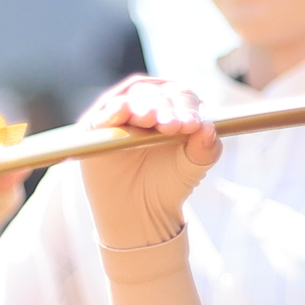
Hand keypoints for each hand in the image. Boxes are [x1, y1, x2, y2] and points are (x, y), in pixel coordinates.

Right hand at [73, 76, 219, 250]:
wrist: (139, 211)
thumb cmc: (167, 183)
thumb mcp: (192, 168)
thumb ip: (205, 149)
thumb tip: (209, 128)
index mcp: (171, 107)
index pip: (179, 95)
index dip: (186, 106)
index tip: (192, 125)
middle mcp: (145, 105)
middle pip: (154, 93)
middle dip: (164, 107)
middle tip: (172, 125)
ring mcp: (119, 114)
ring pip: (130, 98)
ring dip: (141, 105)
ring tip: (150, 119)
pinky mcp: (95, 128)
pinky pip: (103, 114)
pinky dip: (112, 110)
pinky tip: (121, 111)